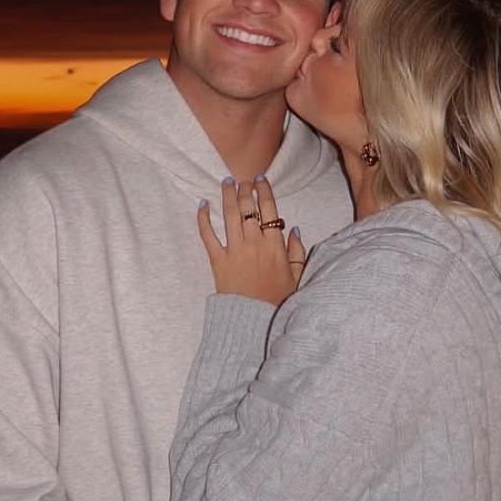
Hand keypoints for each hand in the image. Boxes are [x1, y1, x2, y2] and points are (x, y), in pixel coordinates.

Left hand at [197, 176, 306, 305]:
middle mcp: (254, 243)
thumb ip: (298, 251)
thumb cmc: (278, 300)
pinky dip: (203, 218)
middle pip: (248, 208)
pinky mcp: (217, 260)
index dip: (264, 191)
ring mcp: (234, 251)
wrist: (255, 321)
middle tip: (243, 181)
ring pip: (229, 215)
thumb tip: (294, 229)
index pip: (269, 210)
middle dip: (245, 190)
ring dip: (228, 195)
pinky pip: (207, 235)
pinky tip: (202, 204)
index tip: (260, 180)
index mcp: (275, 246)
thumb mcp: (298, 276)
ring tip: (226, 182)